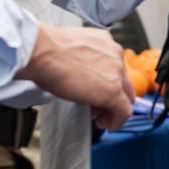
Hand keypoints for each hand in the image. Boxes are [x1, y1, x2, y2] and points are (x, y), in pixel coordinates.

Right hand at [15, 23, 135, 127]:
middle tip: (100, 107)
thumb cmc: (47, 50)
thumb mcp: (72, 51)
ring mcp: (117, 73)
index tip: (98, 91)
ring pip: (126, 96)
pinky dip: (117, 121)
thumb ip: (83, 61)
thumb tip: (80, 76)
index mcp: (105, 42)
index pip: (115, 67)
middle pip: (123, 82)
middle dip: (114, 96)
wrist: (42, 51)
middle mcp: (115, 55)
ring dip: (114, 109)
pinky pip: (124, 111)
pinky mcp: (113, 91)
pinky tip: (108, 125)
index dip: (108, 83)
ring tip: (101, 118)